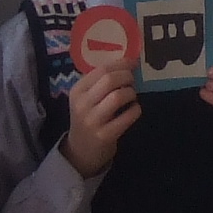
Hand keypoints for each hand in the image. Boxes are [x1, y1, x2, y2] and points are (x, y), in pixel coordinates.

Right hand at [60, 63, 141, 177]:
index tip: (132, 62)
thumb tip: (129, 62)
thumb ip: (101, 81)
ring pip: (118, 96)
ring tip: (131, 96)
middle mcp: (82, 104)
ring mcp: (93, 120)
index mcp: (77, 90)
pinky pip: (127, 116)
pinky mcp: (105, 135)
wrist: (81, 151)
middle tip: (132, 81)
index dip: (121, 63)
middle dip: (127, 76)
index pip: (101, 69)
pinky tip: (134, 110)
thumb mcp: (86, 98)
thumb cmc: (88, 118)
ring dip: (131, 93)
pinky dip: (135, 110)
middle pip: (109, 80)